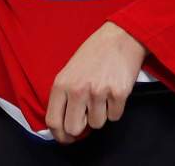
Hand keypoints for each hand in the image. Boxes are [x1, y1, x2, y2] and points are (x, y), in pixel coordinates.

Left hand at [46, 21, 146, 143]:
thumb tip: (64, 123)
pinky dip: (115, 109)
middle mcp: (78, 90)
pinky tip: (114, 92)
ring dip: (101, 115)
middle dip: (81, 128)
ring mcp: (99, 92)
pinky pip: (114, 117)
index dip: (59, 135)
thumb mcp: (70, 71)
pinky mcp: (118, 94)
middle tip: (86, 118)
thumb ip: (65, 95)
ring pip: (97, 124)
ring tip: (103, 95)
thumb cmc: (94, 53)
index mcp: (62, 84)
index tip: (66, 138)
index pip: (53, 121)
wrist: (121, 37)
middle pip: (74, 128)